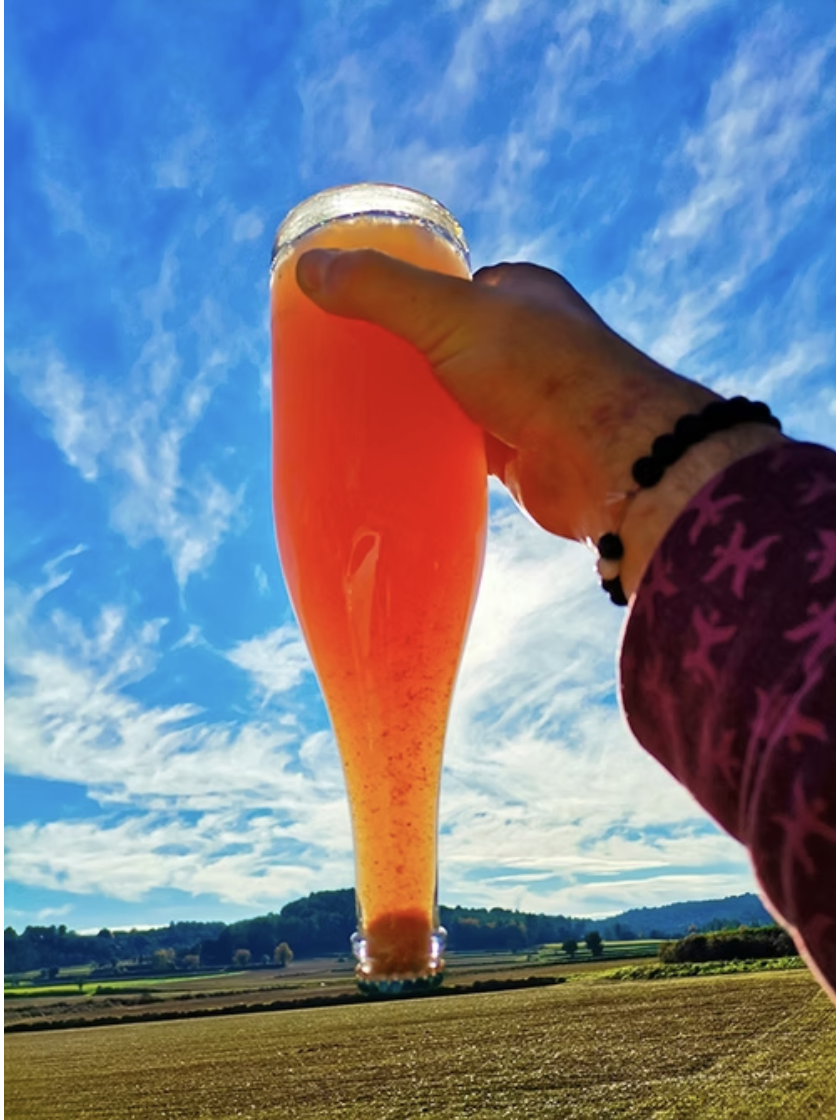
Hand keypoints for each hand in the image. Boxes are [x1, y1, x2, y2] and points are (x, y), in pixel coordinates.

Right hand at [295, 249, 780, 593]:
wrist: (605, 460)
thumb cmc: (539, 372)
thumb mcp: (448, 316)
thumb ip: (380, 290)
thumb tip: (307, 268)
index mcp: (521, 292)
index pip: (453, 284)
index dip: (405, 294)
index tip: (357, 314)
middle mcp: (528, 342)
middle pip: (447, 344)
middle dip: (403, 357)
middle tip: (347, 373)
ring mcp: (525, 400)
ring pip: (454, 397)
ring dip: (415, 406)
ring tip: (358, 414)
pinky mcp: (520, 452)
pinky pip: (464, 446)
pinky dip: (433, 448)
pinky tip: (396, 456)